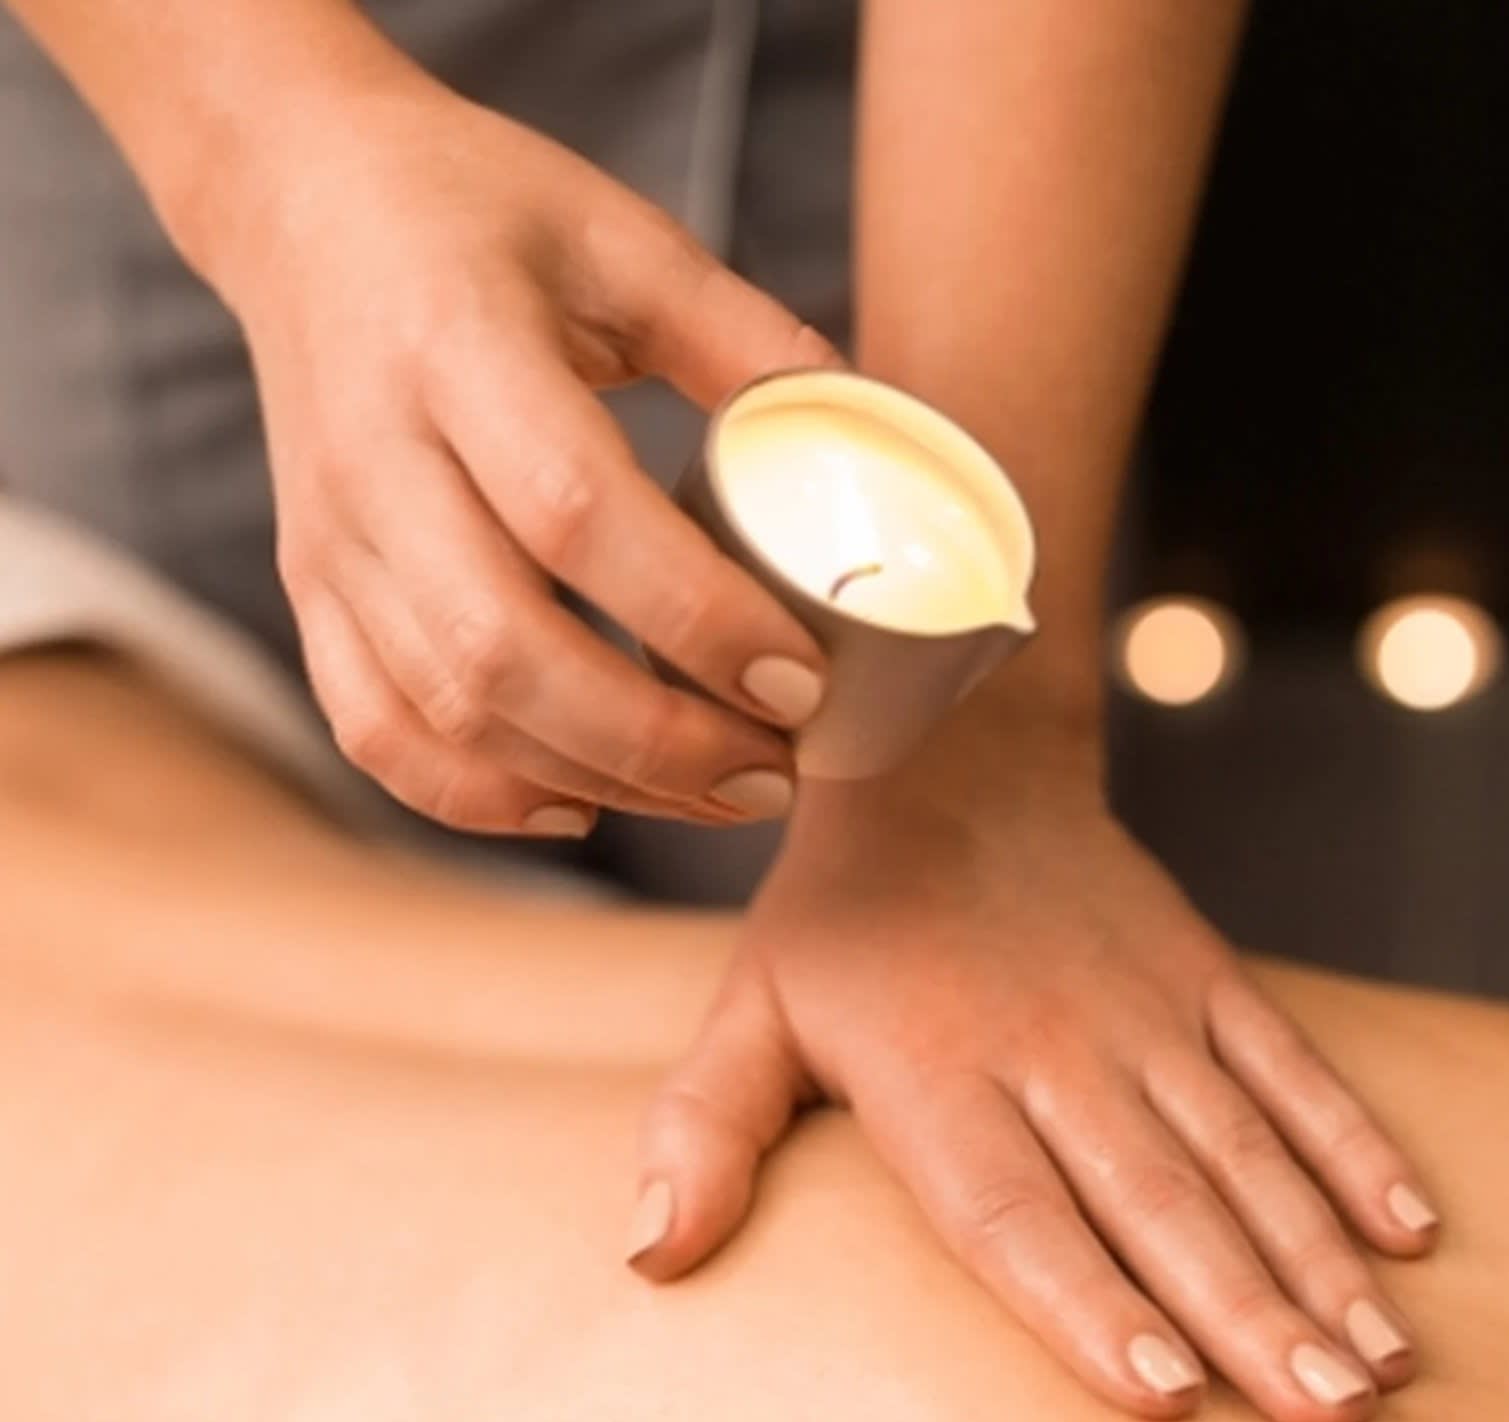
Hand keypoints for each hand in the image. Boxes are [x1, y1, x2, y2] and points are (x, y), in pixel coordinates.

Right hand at [208, 79, 838, 835]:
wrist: (304, 203)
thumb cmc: (482, 212)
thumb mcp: (623, 236)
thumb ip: (745, 336)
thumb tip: (877, 432)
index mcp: (455, 346)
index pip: (576, 513)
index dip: (695, 616)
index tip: (801, 679)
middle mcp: (375, 458)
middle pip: (504, 649)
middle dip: (658, 741)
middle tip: (776, 772)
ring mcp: (329, 539)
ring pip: (448, 712)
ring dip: (597, 779)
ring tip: (719, 793)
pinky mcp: (310, 590)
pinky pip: (378, 731)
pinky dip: (480, 796)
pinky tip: (584, 805)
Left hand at [627, 734, 1441, 1421]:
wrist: (952, 745)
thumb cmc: (844, 909)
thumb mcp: (751, 1005)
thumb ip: (704, 1128)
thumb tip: (649, 1256)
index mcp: (938, 1070)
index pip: (1014, 1210)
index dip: (1085, 1304)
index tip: (1162, 1394)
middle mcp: (1054, 1046)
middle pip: (1158, 1198)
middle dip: (1247, 1314)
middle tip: (1326, 1411)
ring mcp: (1143, 1007)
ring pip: (1243, 1147)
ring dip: (1318, 1256)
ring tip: (1380, 1362)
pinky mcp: (1202, 972)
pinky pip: (1289, 1066)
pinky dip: (1353, 1144)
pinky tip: (1411, 1231)